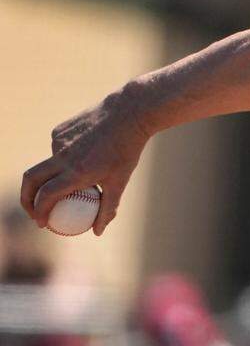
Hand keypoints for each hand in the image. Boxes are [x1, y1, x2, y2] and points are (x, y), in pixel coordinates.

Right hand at [21, 85, 151, 235]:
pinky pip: (55, 150)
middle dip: (26, 199)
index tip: (41, 223)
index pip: (47, 196)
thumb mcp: (121, 181)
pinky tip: (82, 156)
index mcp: (77, 171)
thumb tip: (97, 232)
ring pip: (46, 165)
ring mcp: (58, 141)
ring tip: (72, 179)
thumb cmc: (127, 151)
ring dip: (51, 177)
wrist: (127, 113)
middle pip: (31, 180)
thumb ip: (108, 207)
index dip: (39, 212)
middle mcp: (63, 156)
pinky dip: (62, 159)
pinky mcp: (58, 130)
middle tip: (34, 211)